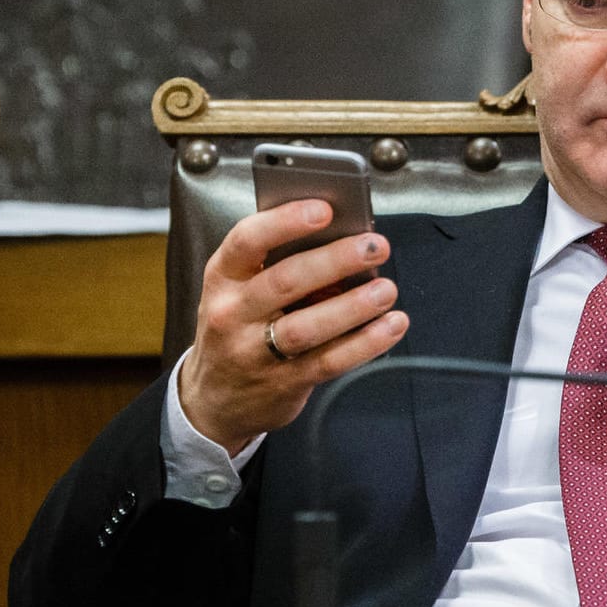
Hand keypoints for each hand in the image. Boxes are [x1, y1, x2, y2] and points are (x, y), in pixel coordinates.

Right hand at [179, 199, 407, 452]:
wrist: (215, 397)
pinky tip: (391, 325)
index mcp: (223, 276)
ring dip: (354, 306)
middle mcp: (232, 313)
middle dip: (335, 260)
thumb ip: (281, 262)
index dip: (285, 221)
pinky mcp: (283, 383)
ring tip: (386, 289)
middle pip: (286, 281)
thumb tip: (344, 239)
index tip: (325, 209)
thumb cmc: (238, 326)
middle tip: (374, 246)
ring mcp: (255, 352)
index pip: (247, 240)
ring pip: (307, 327)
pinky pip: (329, 361)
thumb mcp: (241, 288)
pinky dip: (365, 343)